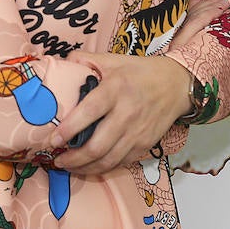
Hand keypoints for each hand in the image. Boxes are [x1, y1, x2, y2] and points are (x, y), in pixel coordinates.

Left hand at [50, 52, 193, 174]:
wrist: (178, 84)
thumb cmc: (142, 72)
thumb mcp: (115, 60)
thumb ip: (88, 60)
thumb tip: (63, 62)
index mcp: (116, 89)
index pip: (89, 112)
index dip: (69, 129)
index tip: (52, 139)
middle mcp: (127, 113)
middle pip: (96, 146)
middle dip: (73, 158)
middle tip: (57, 160)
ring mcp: (137, 132)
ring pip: (107, 160)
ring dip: (84, 168)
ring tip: (69, 166)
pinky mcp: (145, 144)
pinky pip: (121, 163)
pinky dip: (103, 168)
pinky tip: (91, 166)